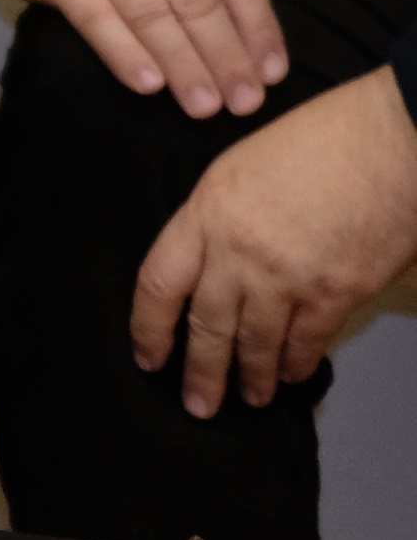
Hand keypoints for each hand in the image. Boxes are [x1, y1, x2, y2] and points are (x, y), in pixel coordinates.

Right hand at [0, 0, 286, 119]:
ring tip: (202, 106)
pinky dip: (125, 54)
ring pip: (153, 15)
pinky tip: (148, 86)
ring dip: (183, 66)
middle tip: (243, 102)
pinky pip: (97, 20)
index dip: (258, 27)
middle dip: (226, 57)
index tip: (271, 72)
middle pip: (198, 0)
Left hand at [130, 67, 416, 417]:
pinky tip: (290, 374)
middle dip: (199, 372)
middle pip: (205, 326)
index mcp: (206, 215)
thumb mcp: (240, 167)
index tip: (147, 356)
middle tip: (196, 404)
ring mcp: (287, 277)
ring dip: (249, 377)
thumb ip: (215, 219)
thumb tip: (206, 264)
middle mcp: (238, 253)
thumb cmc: (322, 137)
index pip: (157, 286)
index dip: (148, 329)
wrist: (397, 135)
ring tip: (246, 398)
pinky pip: (306, 341)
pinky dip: (296, 362)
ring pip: (255, 343)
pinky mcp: (336, 292)